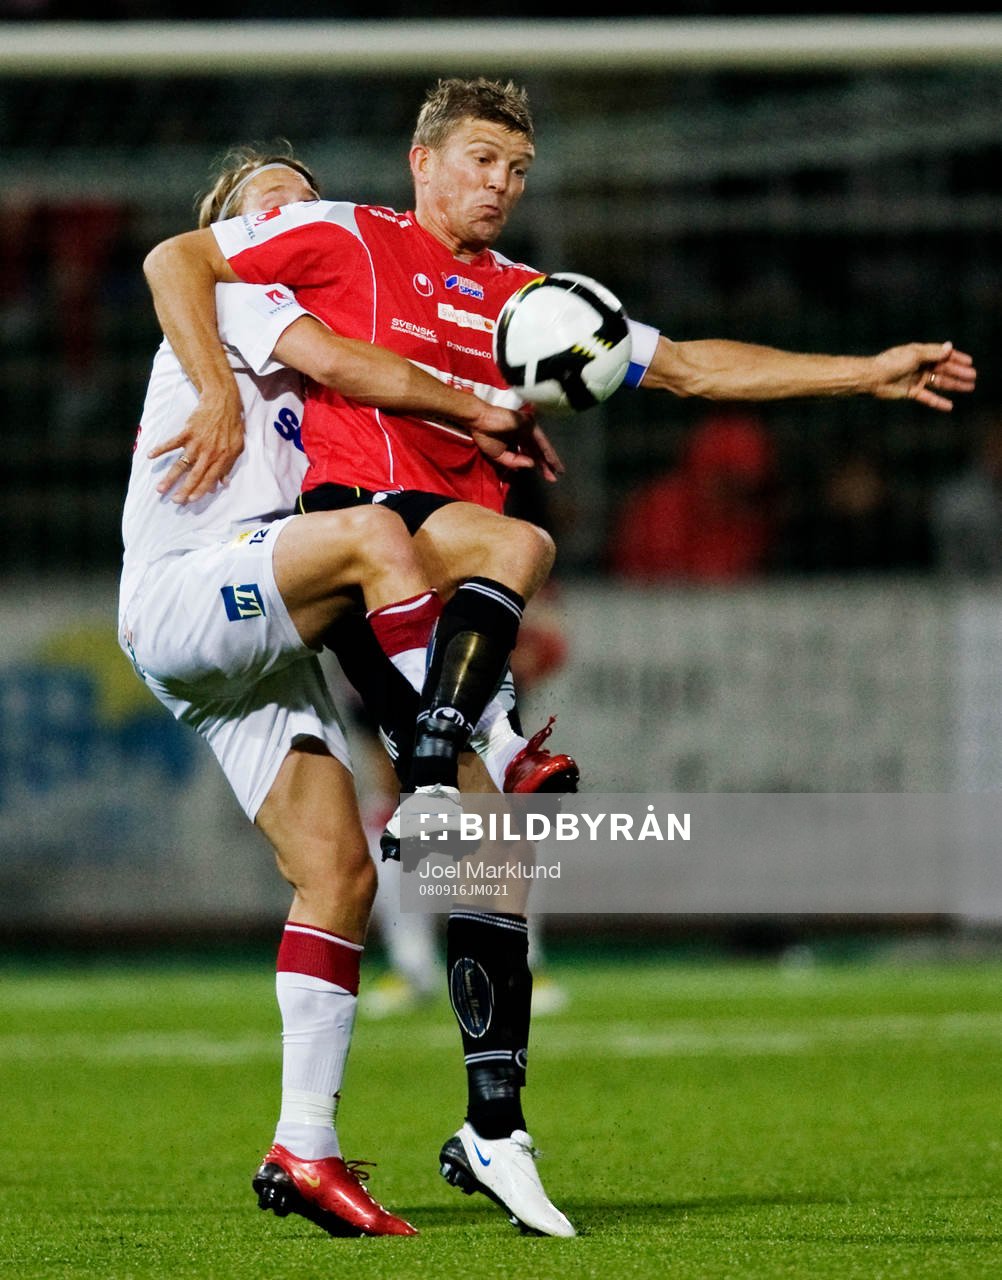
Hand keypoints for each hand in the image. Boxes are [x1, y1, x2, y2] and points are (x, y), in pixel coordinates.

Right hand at [148, 387, 245, 502]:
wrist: (222, 403)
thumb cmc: (231, 426)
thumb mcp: (237, 447)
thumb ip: (229, 466)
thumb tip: (223, 484)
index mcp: (222, 457)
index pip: (210, 478)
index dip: (200, 490)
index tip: (191, 501)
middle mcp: (208, 452)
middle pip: (194, 475)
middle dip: (184, 490)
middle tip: (175, 501)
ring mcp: (196, 442)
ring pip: (181, 463)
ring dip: (170, 477)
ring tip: (160, 489)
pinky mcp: (187, 432)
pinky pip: (172, 443)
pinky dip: (160, 449)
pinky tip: (150, 456)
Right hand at [471, 410, 564, 482]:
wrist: (479, 422)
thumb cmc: (486, 437)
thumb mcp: (500, 456)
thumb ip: (514, 462)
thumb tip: (532, 465)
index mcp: (517, 440)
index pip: (531, 454)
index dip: (538, 466)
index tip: (546, 478)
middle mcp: (525, 433)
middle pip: (538, 451)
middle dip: (546, 465)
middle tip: (553, 478)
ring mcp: (528, 428)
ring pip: (542, 446)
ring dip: (550, 459)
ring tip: (557, 471)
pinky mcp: (529, 423)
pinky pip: (540, 440)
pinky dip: (546, 450)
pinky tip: (551, 460)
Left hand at [871, 341, 976, 409]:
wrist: (873, 378)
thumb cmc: (892, 363)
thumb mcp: (915, 355)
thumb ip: (933, 353)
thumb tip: (950, 347)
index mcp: (921, 353)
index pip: (943, 355)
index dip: (956, 358)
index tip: (970, 362)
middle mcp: (920, 365)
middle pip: (944, 369)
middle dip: (959, 372)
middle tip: (973, 377)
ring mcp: (917, 379)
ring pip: (940, 382)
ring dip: (954, 385)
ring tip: (969, 387)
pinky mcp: (911, 392)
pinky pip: (928, 397)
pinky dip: (938, 402)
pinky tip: (950, 406)